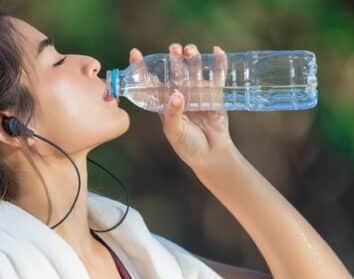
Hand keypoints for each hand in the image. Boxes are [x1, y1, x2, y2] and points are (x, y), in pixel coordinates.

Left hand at [129, 43, 234, 171]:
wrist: (211, 155)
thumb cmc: (188, 146)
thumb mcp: (174, 132)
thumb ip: (173, 114)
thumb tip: (177, 95)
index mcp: (164, 102)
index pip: (150, 82)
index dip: (142, 68)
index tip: (135, 53)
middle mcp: (180, 93)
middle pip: (175, 72)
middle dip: (174, 59)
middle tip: (174, 49)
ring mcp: (197, 92)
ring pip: (194, 70)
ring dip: (193, 58)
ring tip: (190, 50)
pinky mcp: (214, 95)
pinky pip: (216, 76)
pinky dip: (218, 64)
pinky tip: (217, 52)